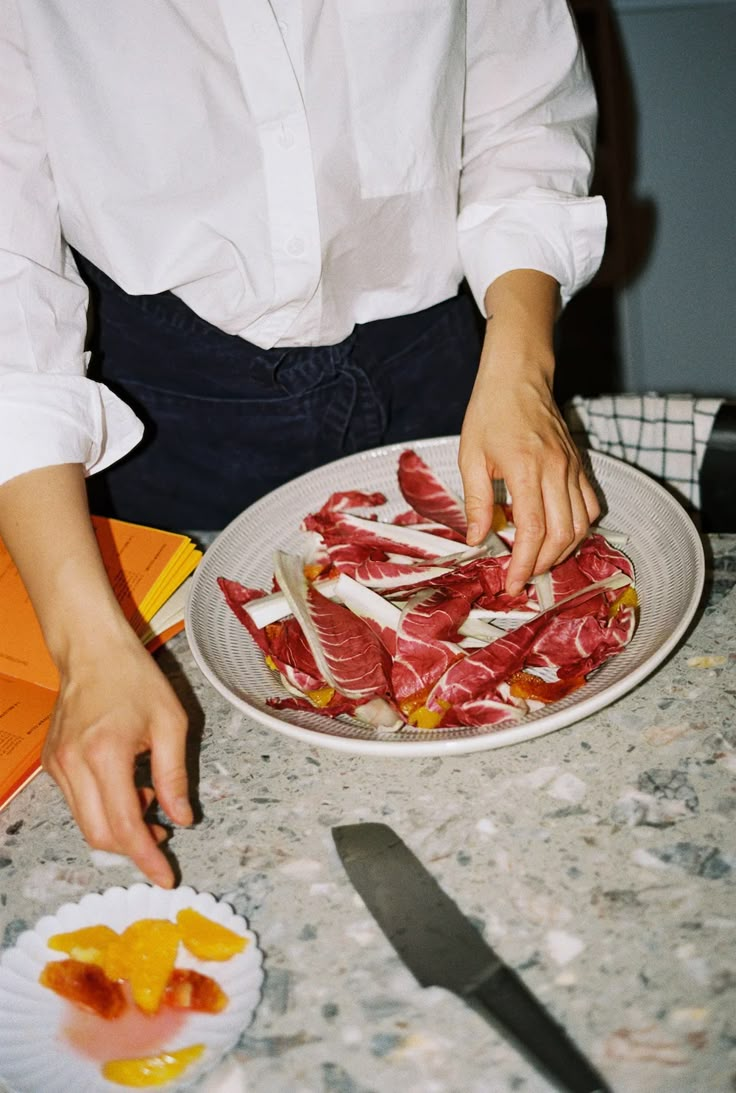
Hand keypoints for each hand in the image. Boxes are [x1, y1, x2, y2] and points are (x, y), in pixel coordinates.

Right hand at [42, 629, 191, 886]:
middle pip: (99, 835)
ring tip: (148, 797)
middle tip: (163, 837)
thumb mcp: (170, 723)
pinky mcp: (52, 763)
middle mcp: (74, 766)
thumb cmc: (135, 679)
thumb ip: (175, 775)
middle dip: (133, 848)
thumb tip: (182, 819)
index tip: (166, 877)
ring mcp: (58, 766)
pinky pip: (78, 803)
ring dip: (120, 826)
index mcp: (106, 755)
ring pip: (86, 823)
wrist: (91, 650)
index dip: (146, 858)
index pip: (124, 826)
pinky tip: (127, 785)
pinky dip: (104, 808)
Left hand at [460, 367, 599, 593]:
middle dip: (543, 564)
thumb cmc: (489, 412)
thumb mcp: (471, 457)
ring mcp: (573, 467)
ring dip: (563, 551)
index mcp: (526, 469)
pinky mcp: (580, 465)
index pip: (532, 530)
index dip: (523, 563)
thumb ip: (477, 502)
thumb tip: (478, 539)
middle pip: (563, 534)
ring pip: (582, 524)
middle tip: (523, 577)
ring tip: (538, 562)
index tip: (512, 584)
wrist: (518, 376)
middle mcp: (556, 470)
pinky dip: (579, 529)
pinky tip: (559, 536)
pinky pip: (590, 506)